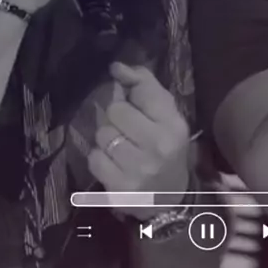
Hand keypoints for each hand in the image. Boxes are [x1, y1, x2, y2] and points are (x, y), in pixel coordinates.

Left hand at [88, 63, 189, 219]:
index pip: (141, 91)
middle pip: (115, 111)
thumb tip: (116, 67)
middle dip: (116, 117)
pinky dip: (100, 159)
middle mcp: (158, 146)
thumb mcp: (166, 115)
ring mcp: (138, 170)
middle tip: (126, 128)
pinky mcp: (119, 189)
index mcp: (173, 124)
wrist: (170, 200)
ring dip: (107, 139)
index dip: (129, 91)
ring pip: (102, 135)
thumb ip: (144, 86)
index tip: (129, 97)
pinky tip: (114, 164)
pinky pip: (94, 159)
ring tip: (121, 147)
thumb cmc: (167, 148)